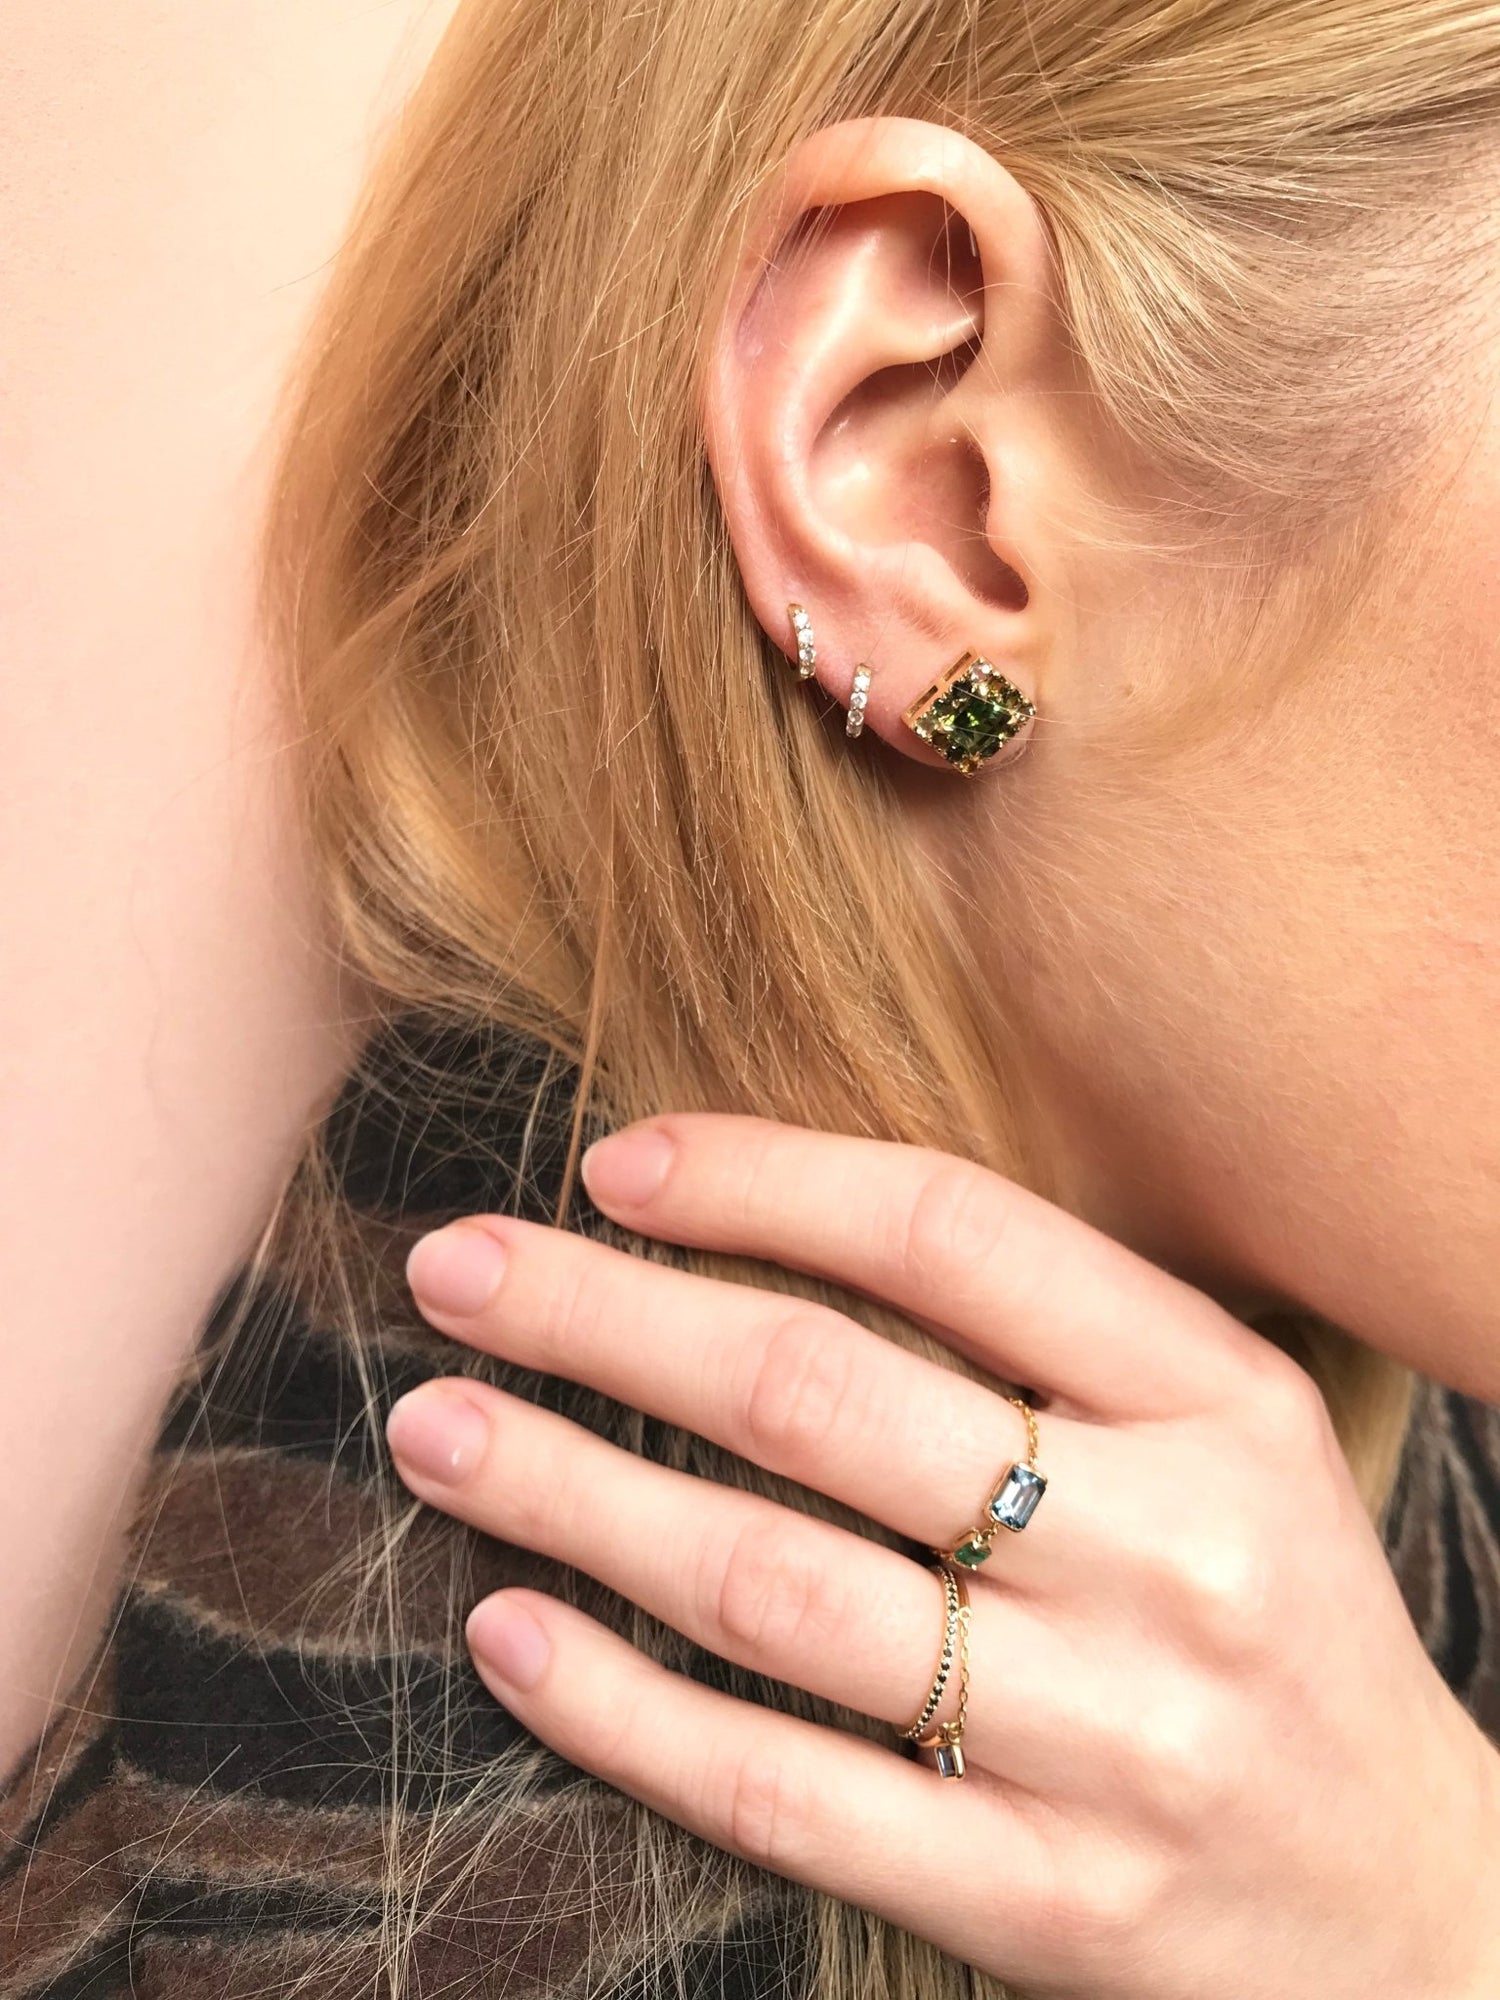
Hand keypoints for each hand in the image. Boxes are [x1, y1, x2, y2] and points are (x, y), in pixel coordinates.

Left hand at [387, 1115, 1499, 1999]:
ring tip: (437, 1430)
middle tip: (452, 1271)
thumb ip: (1040, 1330)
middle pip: (823, 1398)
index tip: (615, 1163)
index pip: (951, 1234)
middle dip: (604, 1320)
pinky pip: (784, 1790)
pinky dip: (622, 1708)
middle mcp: (1172, 1555)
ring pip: (773, 1590)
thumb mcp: (1223, 1433)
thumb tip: (754, 1227)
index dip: (761, 1181)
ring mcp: (1110, 1742)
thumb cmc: (1271, 1614)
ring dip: (572, 1497)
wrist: (1415, 1908)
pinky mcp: (1044, 1904)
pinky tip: (510, 1631)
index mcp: (1221, 1400)